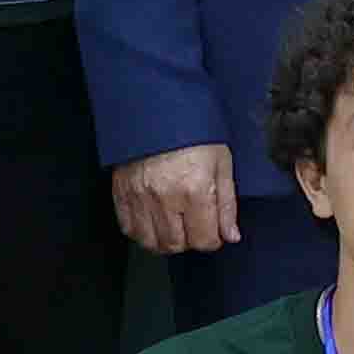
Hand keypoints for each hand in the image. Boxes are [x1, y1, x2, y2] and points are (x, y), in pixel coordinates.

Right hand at [113, 143, 243, 259]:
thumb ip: (227, 204)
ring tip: (174, 225)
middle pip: (176, 245)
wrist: (159, 108)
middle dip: (190, 241)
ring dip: (165, 240)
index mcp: (195, 190)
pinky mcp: (122, 191)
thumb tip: (231, 235)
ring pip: (151, 242)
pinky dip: (141, 231)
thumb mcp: (222, 163)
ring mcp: (140, 196)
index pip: (204, 240)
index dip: (213, 239)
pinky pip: (128, 227)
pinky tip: (153, 221)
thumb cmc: (194, 132)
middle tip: (194, 225)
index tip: (213, 231)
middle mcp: (165, 197)